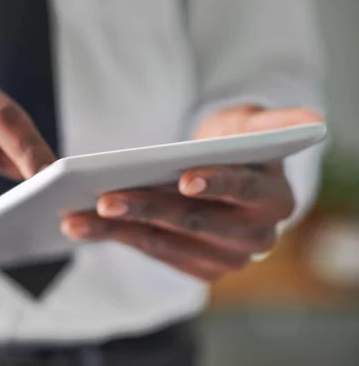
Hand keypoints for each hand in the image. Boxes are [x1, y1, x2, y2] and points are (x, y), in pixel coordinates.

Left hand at [62, 105, 322, 280]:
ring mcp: (223, 258)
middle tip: (104, 198)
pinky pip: (150, 251)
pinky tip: (81, 226)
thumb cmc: (235, 144)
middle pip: (194, 220)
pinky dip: (115, 238)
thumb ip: (278, 121)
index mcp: (273, 198)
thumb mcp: (254, 125)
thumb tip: (312, 119)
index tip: (185, 179)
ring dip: (118, 229)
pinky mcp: (194, 267)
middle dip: (147, 208)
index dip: (217, 183)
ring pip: (164, 240)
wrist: (222, 176)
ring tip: (75, 217)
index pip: (244, 189)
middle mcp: (254, 236)